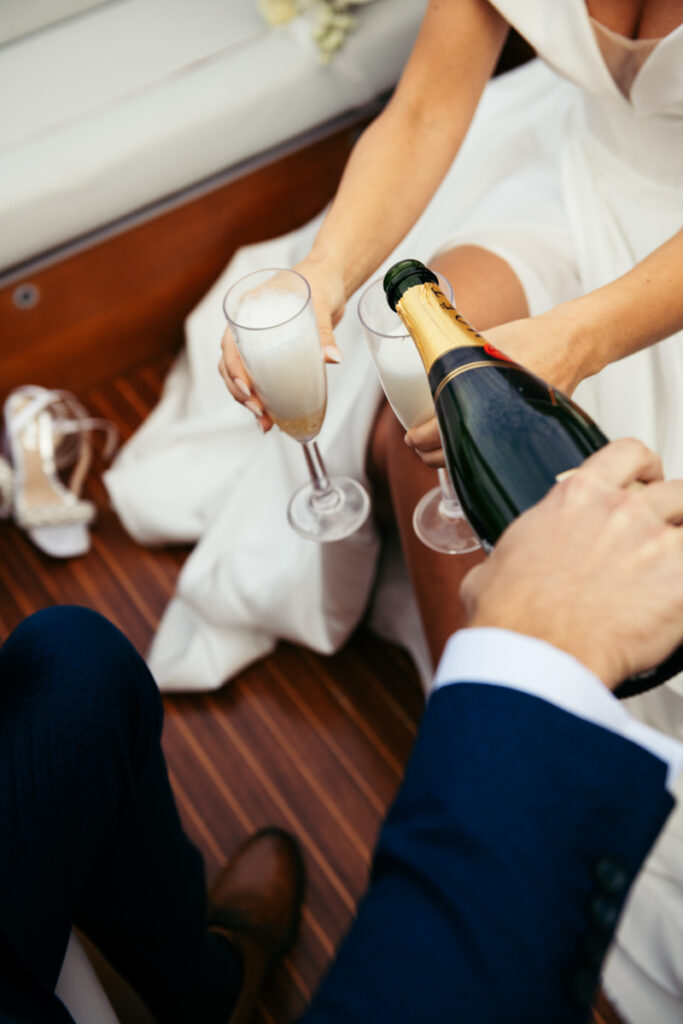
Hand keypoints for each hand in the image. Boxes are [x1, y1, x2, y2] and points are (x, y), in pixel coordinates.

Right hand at [218, 255, 345, 432]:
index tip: (246, 389)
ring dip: (249, 402)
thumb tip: (332, 358)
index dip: (233, 369)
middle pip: (231, 366)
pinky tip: (272, 419)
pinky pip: (261, 380)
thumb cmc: (319, 282)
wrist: (329, 281)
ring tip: (265, 424)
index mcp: (248, 310)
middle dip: (240, 394)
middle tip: (259, 412)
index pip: (230, 344)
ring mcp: (258, 344)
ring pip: (242, 377)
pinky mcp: (272, 356)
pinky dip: (264, 400)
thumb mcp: (321, 303)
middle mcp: (247, 329)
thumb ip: (324, 330)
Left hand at [403, 309, 588, 467]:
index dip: (421, 439)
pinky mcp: (525, 432)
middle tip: (417, 446)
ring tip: (434, 450)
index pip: (441, 432)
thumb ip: (452, 354)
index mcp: (484, 398)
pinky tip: (464, 449)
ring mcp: (514, 429)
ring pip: (475, 457)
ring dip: (451, 458)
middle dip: (430, 455)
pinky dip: (475, 452)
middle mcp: (500, 420)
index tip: (410, 437)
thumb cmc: (527, 338)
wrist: (570, 344)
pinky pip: (494, 450)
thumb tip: (422, 358)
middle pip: (456, 454)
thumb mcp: (480, 340)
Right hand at [459, 438, 682, 689]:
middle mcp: (621, 511)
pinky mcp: (680, 582)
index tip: (648, 478)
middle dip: (676, 510)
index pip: (628, 455)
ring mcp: (656, 543)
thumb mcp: (495, 566)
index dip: (645, 467)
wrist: (534, 651)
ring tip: (670, 571)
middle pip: (676, 490)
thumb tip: (506, 566)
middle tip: (668, 532)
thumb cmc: (513, 615)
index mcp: (577, 498)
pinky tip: (674, 608)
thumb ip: (516, 552)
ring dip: (682, 546)